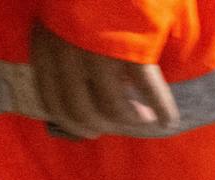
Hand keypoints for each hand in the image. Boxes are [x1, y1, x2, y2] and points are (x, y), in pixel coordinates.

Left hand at [30, 24, 178, 138]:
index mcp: (46, 47)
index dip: (73, 123)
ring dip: (132, 121)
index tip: (90, 129)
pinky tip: (168, 118)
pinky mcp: (132, 52)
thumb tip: (75, 78)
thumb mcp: (59, 14)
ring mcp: (99, 56)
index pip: (53, 103)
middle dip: (103, 127)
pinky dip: (161, 109)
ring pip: (114, 109)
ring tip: (146, 120)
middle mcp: (68, 58)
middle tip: (121, 127)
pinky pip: (149, 92)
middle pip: (82, 112)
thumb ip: (59, 45)